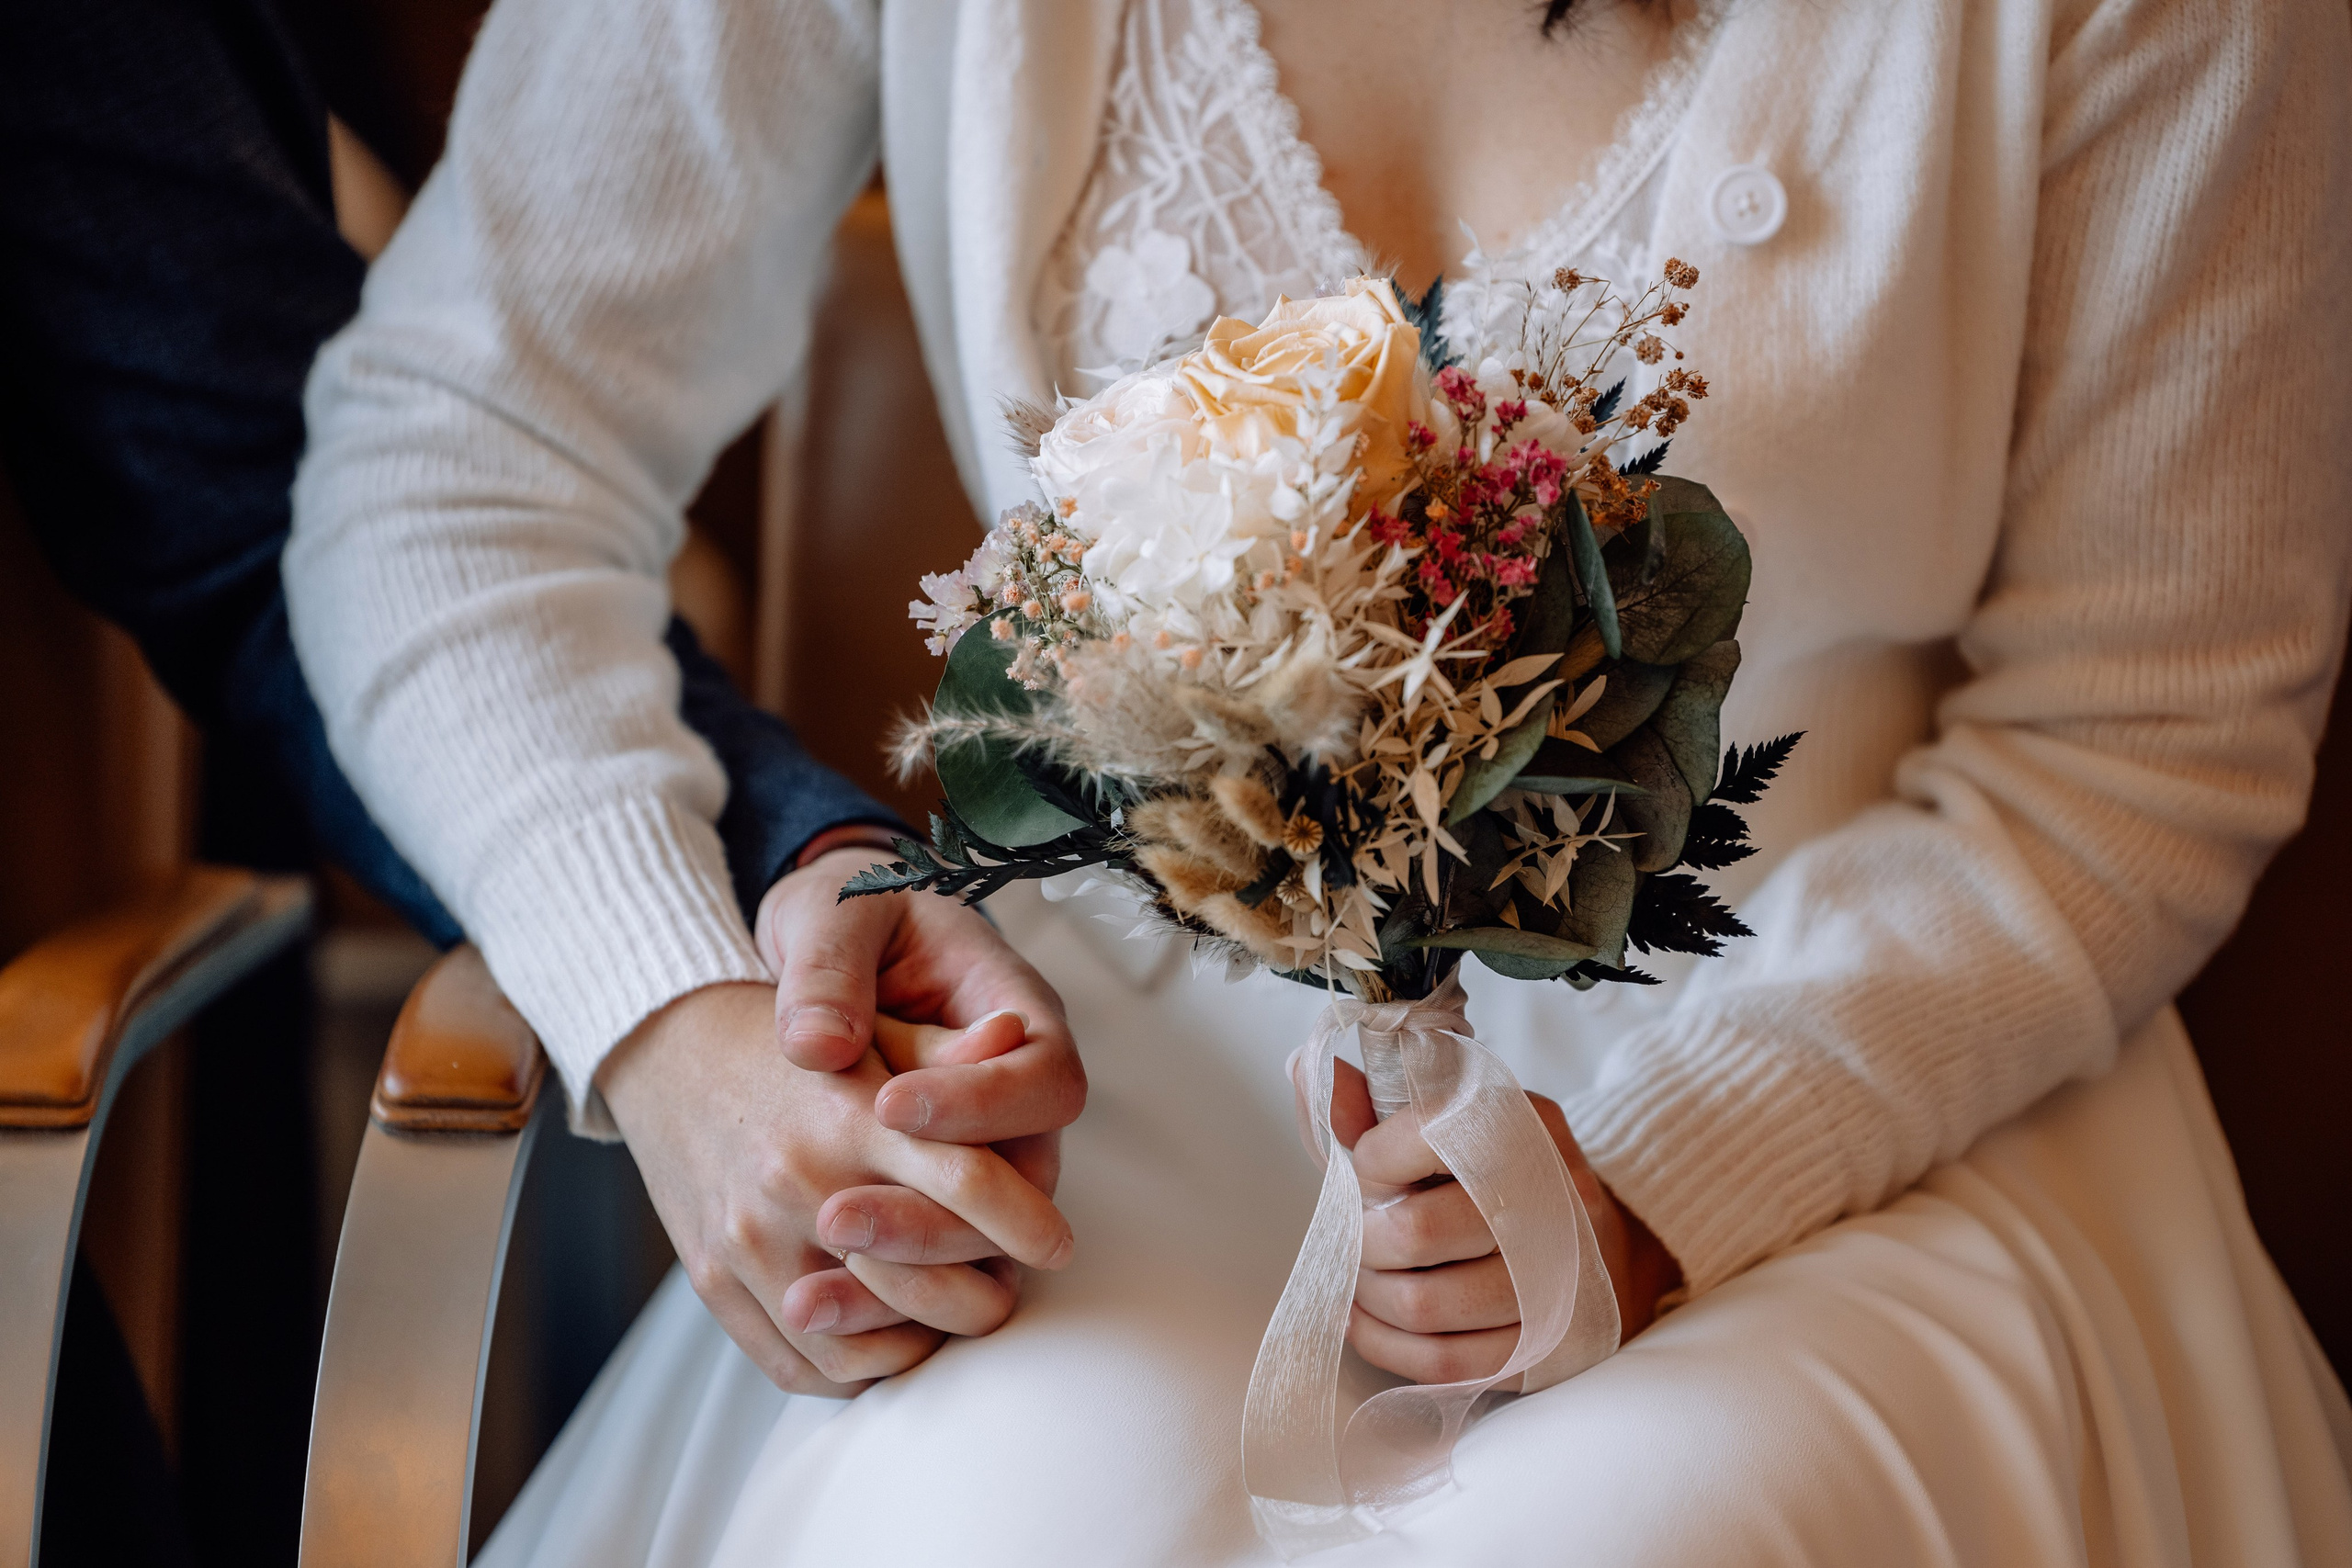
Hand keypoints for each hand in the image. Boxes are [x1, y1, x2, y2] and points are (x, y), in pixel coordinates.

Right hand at [598, 847, 1083, 1395]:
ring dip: (918, 1343)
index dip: (1021, 1220)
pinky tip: (883, 1338)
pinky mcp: (714, 1278)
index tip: (1055, 1244)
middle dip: (981, 1296)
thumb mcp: (866, 1025)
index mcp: (844, 1113)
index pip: (960, 1181)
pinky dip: (853, 1368)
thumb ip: (944, 1047)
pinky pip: (796, 1363)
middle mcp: (795, 1182)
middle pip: (918, 1281)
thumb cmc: (778, 1037)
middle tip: (1005, 1287)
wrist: (666, 1046)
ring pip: (858, 1344)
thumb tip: (1015, 1037)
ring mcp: (747, 1240)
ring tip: (947, 1317)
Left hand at [1297, 1058, 1680, 1386]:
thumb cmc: (1497, 1178)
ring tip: (1364, 1277)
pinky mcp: (1550, 1346)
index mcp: (1525, 1125)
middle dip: (1364, 1239)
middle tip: (1360, 1234)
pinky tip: (1370, 1321)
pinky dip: (1389, 1346)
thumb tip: (1311, 1073)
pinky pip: (1448, 1364)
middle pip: (1416, 1232)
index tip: (1364, 1173)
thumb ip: (1375, 1107)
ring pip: (1425, 1306)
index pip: (1430, 1136)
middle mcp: (1555, 1198)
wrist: (1603, 1242)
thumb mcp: (1448, 1125)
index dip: (1373, 1161)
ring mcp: (1560, 1279)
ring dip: (1371, 1296)